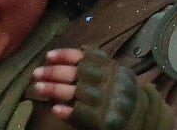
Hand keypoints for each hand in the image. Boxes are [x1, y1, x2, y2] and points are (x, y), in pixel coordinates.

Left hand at [33, 47, 172, 128]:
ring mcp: (107, 101)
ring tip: (38, 87)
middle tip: (36, 73)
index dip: (65, 55)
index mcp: (110, 68)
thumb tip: (63, 56)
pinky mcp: (104, 120)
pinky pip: (82, 114)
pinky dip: (68, 111)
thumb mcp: (113, 71)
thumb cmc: (119, 89)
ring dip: (55, 89)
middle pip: (78, 73)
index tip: (48, 56)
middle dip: (54, 72)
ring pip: (77, 92)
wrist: (141, 115)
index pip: (86, 57)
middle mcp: (109, 82)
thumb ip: (95, 62)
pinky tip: (55, 109)